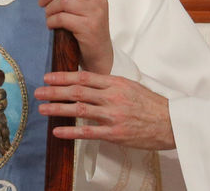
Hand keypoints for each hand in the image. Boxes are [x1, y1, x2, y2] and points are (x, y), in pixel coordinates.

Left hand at [35, 71, 175, 149]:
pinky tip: (57, 131)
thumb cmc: (152, 105)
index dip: (64, 76)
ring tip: (42, 108)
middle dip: (55, 90)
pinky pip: (88, 132)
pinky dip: (71, 131)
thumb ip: (111, 85)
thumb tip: (90, 83)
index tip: (49, 76)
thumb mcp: (131, 87)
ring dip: (58, 108)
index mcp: (116, 83)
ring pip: (79, 109)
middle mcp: (112, 96)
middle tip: (38, 91)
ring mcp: (113, 115)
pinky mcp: (114, 133)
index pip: (84, 76)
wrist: (171, 122)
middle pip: (78, 90)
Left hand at [39, 0, 112, 73]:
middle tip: (42, 2)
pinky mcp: (87, 26)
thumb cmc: (87, 28)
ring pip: (63, 1)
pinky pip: (61, 18)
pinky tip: (52, 25)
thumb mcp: (81, 7)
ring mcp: (94, 12)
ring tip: (49, 16)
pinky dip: (51, 21)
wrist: (99, 53)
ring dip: (49, 9)